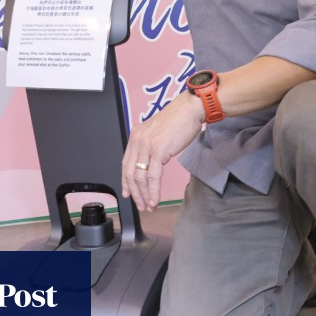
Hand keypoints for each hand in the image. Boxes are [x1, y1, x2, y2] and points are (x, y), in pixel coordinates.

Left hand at [121, 92, 203, 210]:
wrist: (190, 109)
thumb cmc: (179, 120)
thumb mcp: (158, 132)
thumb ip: (150, 146)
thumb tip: (150, 164)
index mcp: (135, 136)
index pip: (125, 164)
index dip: (126, 182)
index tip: (128, 193)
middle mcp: (138, 140)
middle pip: (130, 173)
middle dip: (135, 193)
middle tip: (140, 205)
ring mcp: (147, 146)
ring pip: (140, 177)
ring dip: (144, 195)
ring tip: (149, 205)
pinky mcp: (158, 150)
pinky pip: (153, 176)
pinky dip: (153, 191)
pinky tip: (155, 199)